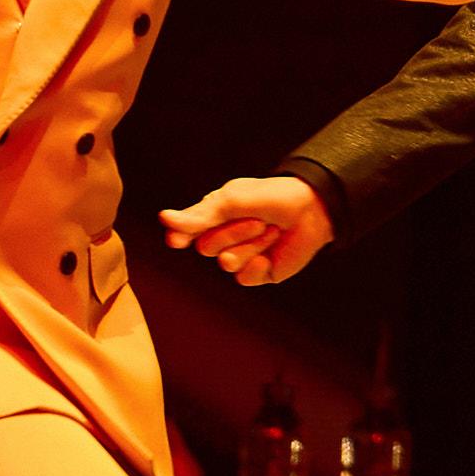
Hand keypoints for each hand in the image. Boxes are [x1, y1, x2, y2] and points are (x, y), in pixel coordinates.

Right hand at [162, 174, 332, 287]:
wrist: (310, 209)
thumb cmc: (270, 197)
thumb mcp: (232, 200)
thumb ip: (200, 216)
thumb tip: (164, 219)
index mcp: (213, 216)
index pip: (186, 231)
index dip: (181, 236)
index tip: (177, 240)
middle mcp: (222, 238)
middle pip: (207, 248)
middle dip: (234, 232)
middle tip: (257, 220)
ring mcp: (240, 256)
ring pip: (227, 262)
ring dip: (251, 244)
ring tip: (270, 231)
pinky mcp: (257, 273)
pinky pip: (243, 278)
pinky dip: (258, 264)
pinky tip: (270, 254)